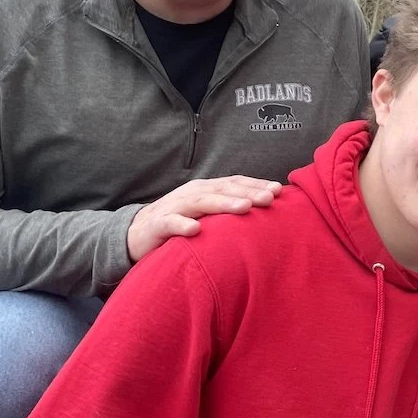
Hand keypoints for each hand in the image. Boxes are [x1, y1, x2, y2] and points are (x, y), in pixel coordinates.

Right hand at [126, 176, 281, 262]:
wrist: (138, 233)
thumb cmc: (182, 223)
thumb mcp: (208, 214)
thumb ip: (230, 211)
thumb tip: (265, 212)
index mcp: (207, 190)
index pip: (235, 183)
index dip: (256, 184)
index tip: (279, 190)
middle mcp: (193, 194)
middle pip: (223, 189)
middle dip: (248, 192)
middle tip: (269, 197)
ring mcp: (175, 207)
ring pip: (201, 202)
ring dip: (223, 203)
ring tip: (244, 207)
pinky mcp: (158, 225)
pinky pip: (170, 224)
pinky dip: (182, 225)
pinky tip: (196, 230)